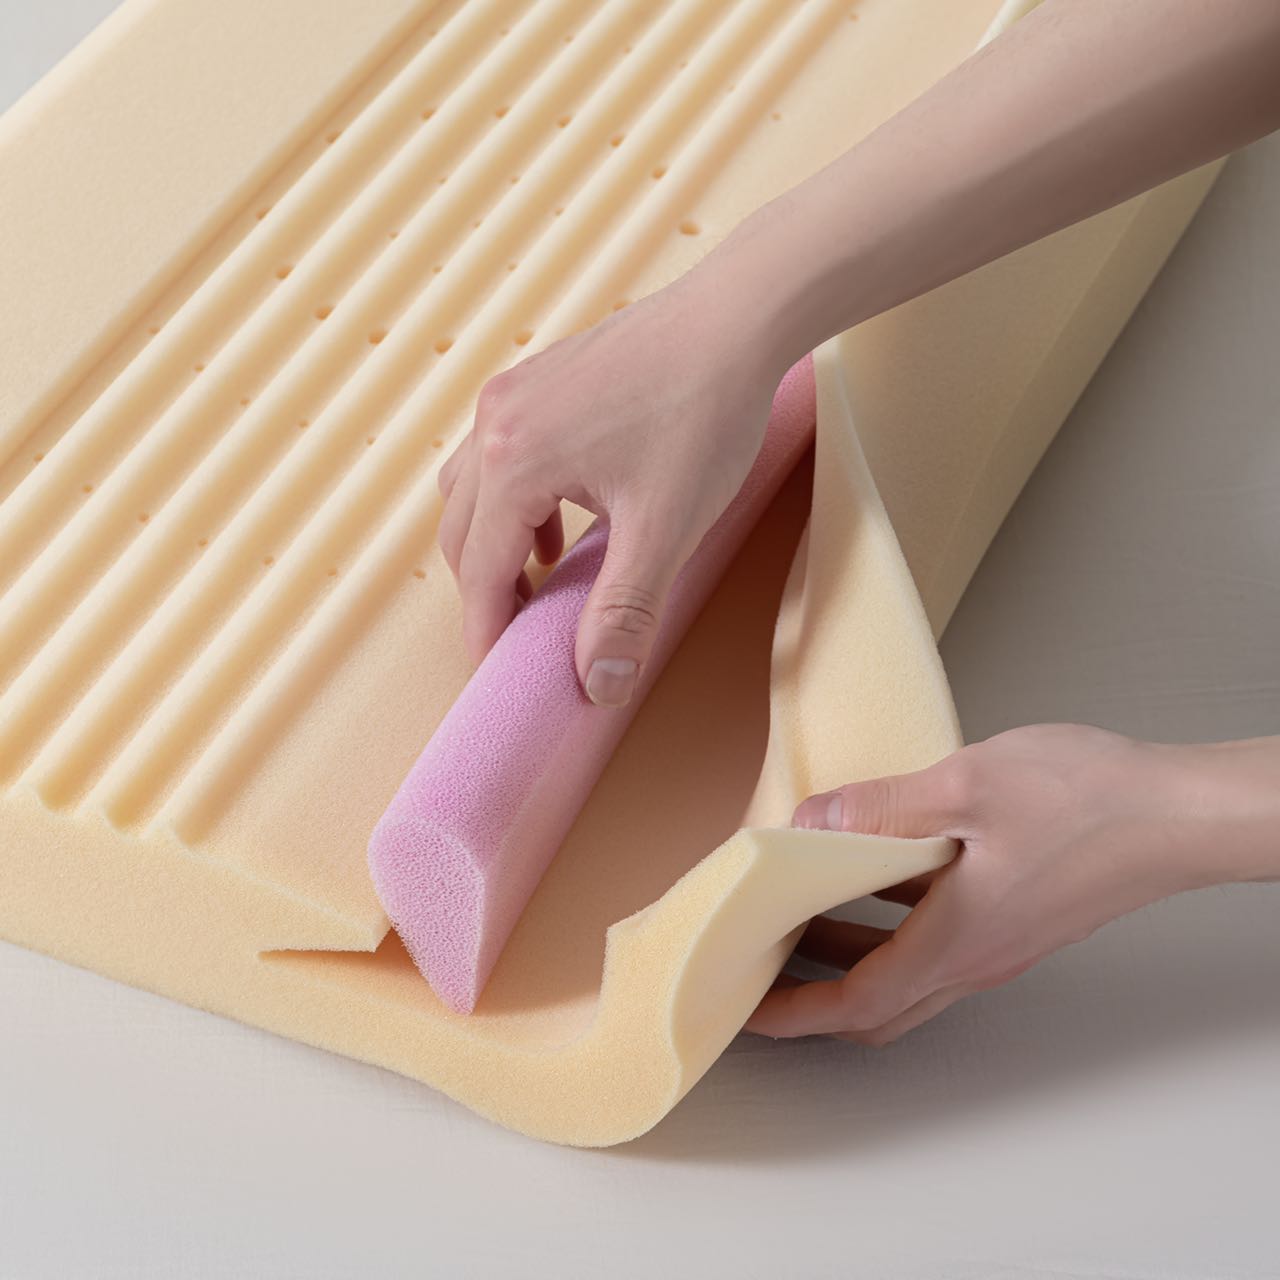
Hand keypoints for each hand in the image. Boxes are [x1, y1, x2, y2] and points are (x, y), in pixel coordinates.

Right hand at [437, 264, 783, 706]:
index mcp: (512, 461)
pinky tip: (564, 515)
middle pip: (462, 532)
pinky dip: (516, 500)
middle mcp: (495, 422)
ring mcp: (512, 392)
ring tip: (545, 579)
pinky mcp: (538, 378)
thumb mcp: (665, 528)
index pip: (479, 572)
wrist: (736, 319)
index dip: (486, 630)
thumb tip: (599, 684)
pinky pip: (498, 452)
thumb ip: (625, 611)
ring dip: (497, 543)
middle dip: (486, 590)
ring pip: (473, 490)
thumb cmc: (703, 414)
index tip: (496, 674)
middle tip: (523, 634)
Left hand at [746, 723, 1279, 1044]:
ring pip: (909, 970)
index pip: (856, 1004)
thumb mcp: (966, 785)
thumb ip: (882, 806)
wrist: (1182, 811)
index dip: (796, 1015)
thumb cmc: (1091, 802)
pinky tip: (879, 866)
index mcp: (955, 941)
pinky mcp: (1019, 915)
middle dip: (816, 994)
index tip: (749, 1013)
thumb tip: (812, 821)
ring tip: (803, 911)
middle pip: (880, 1003)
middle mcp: (977, 956)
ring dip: (852, 951)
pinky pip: (939, 936)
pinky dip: (894, 919)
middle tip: (766, 968)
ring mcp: (1002, 939)